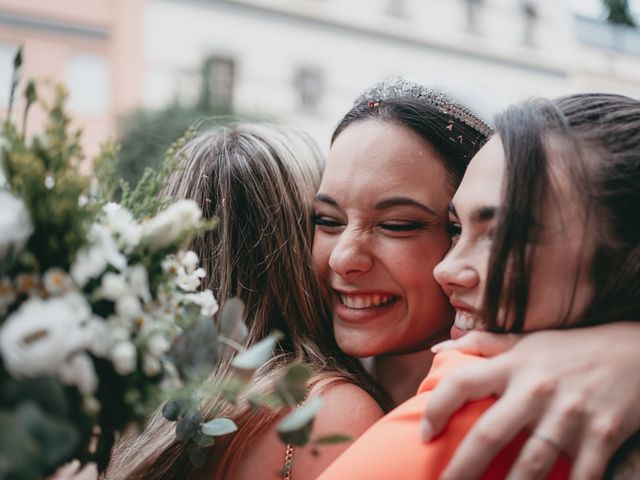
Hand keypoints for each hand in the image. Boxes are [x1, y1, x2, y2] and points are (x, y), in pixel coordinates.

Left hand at [421, 323, 639, 479]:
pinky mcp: (602, 435)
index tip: (424, 433)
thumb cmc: (569, 349)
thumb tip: (437, 349)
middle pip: (489, 433)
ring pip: (531, 464)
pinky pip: (581, 476)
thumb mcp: (526, 341)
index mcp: (514, 366)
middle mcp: (536, 389)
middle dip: (462, 467)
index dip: (437, 407)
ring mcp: (570, 414)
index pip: (462, 382)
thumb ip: (482, 344)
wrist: (632, 350)